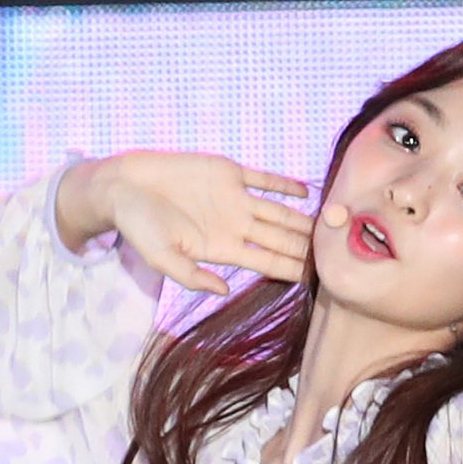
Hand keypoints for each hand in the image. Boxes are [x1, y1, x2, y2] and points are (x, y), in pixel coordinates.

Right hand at [56, 150, 313, 295]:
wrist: (124, 187)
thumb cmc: (139, 228)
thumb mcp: (162, 259)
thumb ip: (192, 277)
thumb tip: (224, 291)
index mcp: (224, 250)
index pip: (268, 263)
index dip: (293, 269)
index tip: (318, 277)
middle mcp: (235, 227)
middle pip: (281, 239)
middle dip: (308, 247)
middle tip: (338, 252)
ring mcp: (234, 199)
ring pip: (279, 212)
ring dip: (304, 219)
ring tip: (331, 224)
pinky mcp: (228, 172)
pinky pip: (264, 179)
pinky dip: (285, 184)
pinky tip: (307, 191)